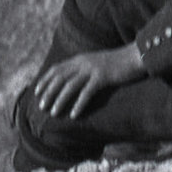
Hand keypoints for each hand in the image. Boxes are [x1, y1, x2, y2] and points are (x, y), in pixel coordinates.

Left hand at [27, 45, 145, 120]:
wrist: (135, 57)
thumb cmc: (116, 64)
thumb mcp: (96, 63)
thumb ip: (83, 69)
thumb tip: (71, 80)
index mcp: (80, 59)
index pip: (56, 69)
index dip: (45, 80)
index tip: (36, 92)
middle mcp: (83, 62)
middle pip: (60, 78)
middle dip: (48, 92)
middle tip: (41, 106)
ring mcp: (92, 69)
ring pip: (70, 86)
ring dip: (60, 100)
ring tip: (53, 113)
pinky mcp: (103, 77)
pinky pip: (87, 93)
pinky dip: (78, 104)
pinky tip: (73, 115)